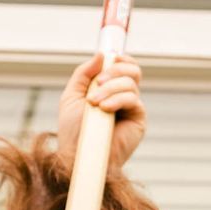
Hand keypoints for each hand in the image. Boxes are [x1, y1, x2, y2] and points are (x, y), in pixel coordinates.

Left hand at [57, 52, 145, 171]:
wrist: (77, 156)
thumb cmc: (73, 130)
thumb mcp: (72, 95)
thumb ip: (84, 73)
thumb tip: (102, 54)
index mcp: (108, 89)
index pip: (123, 66)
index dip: (120, 59)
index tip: (111, 57)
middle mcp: (123, 97)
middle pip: (132, 70)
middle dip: (115, 70)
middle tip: (98, 81)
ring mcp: (132, 108)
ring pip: (130, 83)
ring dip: (110, 88)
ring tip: (94, 103)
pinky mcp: (138, 120)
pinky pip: (134, 100)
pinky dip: (118, 99)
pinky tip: (104, 108)